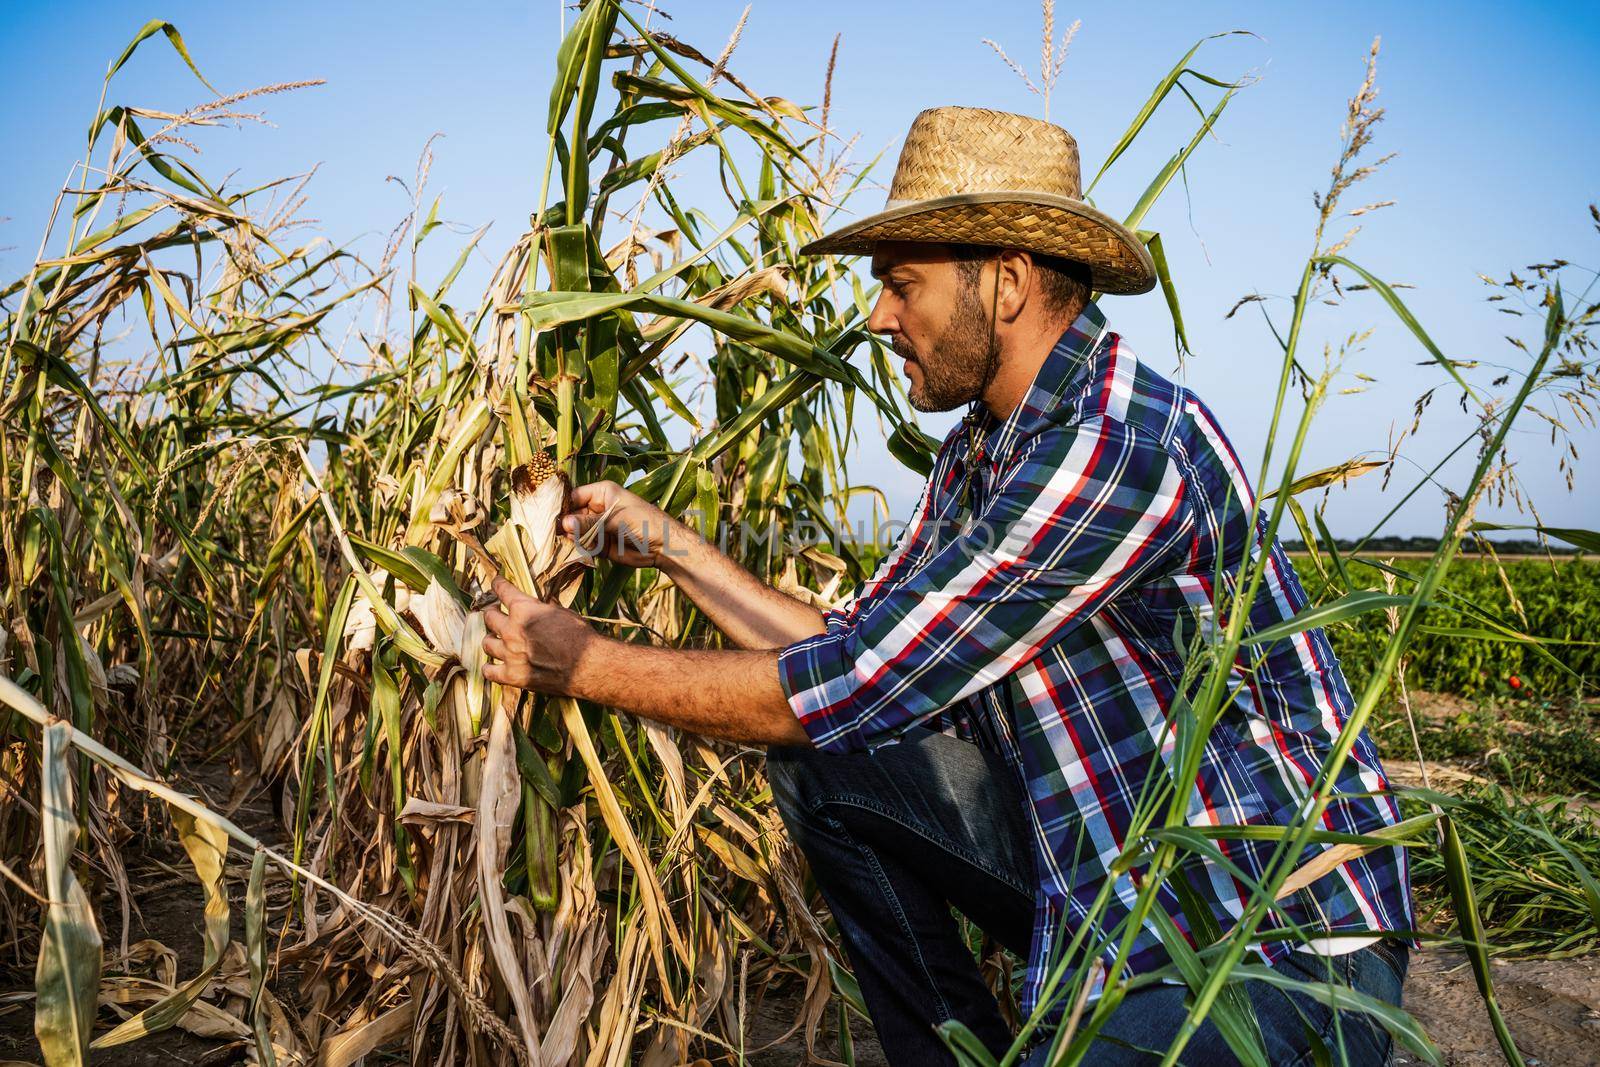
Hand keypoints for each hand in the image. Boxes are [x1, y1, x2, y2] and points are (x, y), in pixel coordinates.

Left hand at [482, 577, 595, 692]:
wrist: (587, 665)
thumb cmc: (580, 637)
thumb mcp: (563, 613)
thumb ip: (544, 608)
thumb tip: (541, 603)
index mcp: (523, 610)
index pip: (503, 591)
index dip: (498, 584)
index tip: (496, 582)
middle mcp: (511, 630)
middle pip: (489, 617)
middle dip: (492, 612)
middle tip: (495, 613)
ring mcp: (509, 654)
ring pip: (486, 643)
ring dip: (491, 639)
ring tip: (494, 639)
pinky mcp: (512, 676)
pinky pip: (489, 672)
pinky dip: (490, 668)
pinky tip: (492, 666)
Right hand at [561, 480, 674, 567]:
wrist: (663, 546)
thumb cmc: (644, 523)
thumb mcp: (615, 519)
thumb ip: (589, 523)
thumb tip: (564, 524)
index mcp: (602, 493)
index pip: (574, 496)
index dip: (561, 506)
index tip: (547, 516)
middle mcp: (597, 509)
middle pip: (571, 515)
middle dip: (563, 525)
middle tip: (551, 534)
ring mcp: (597, 527)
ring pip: (575, 532)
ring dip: (569, 539)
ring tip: (563, 544)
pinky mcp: (600, 545)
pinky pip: (583, 546)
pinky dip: (578, 550)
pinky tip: (573, 552)